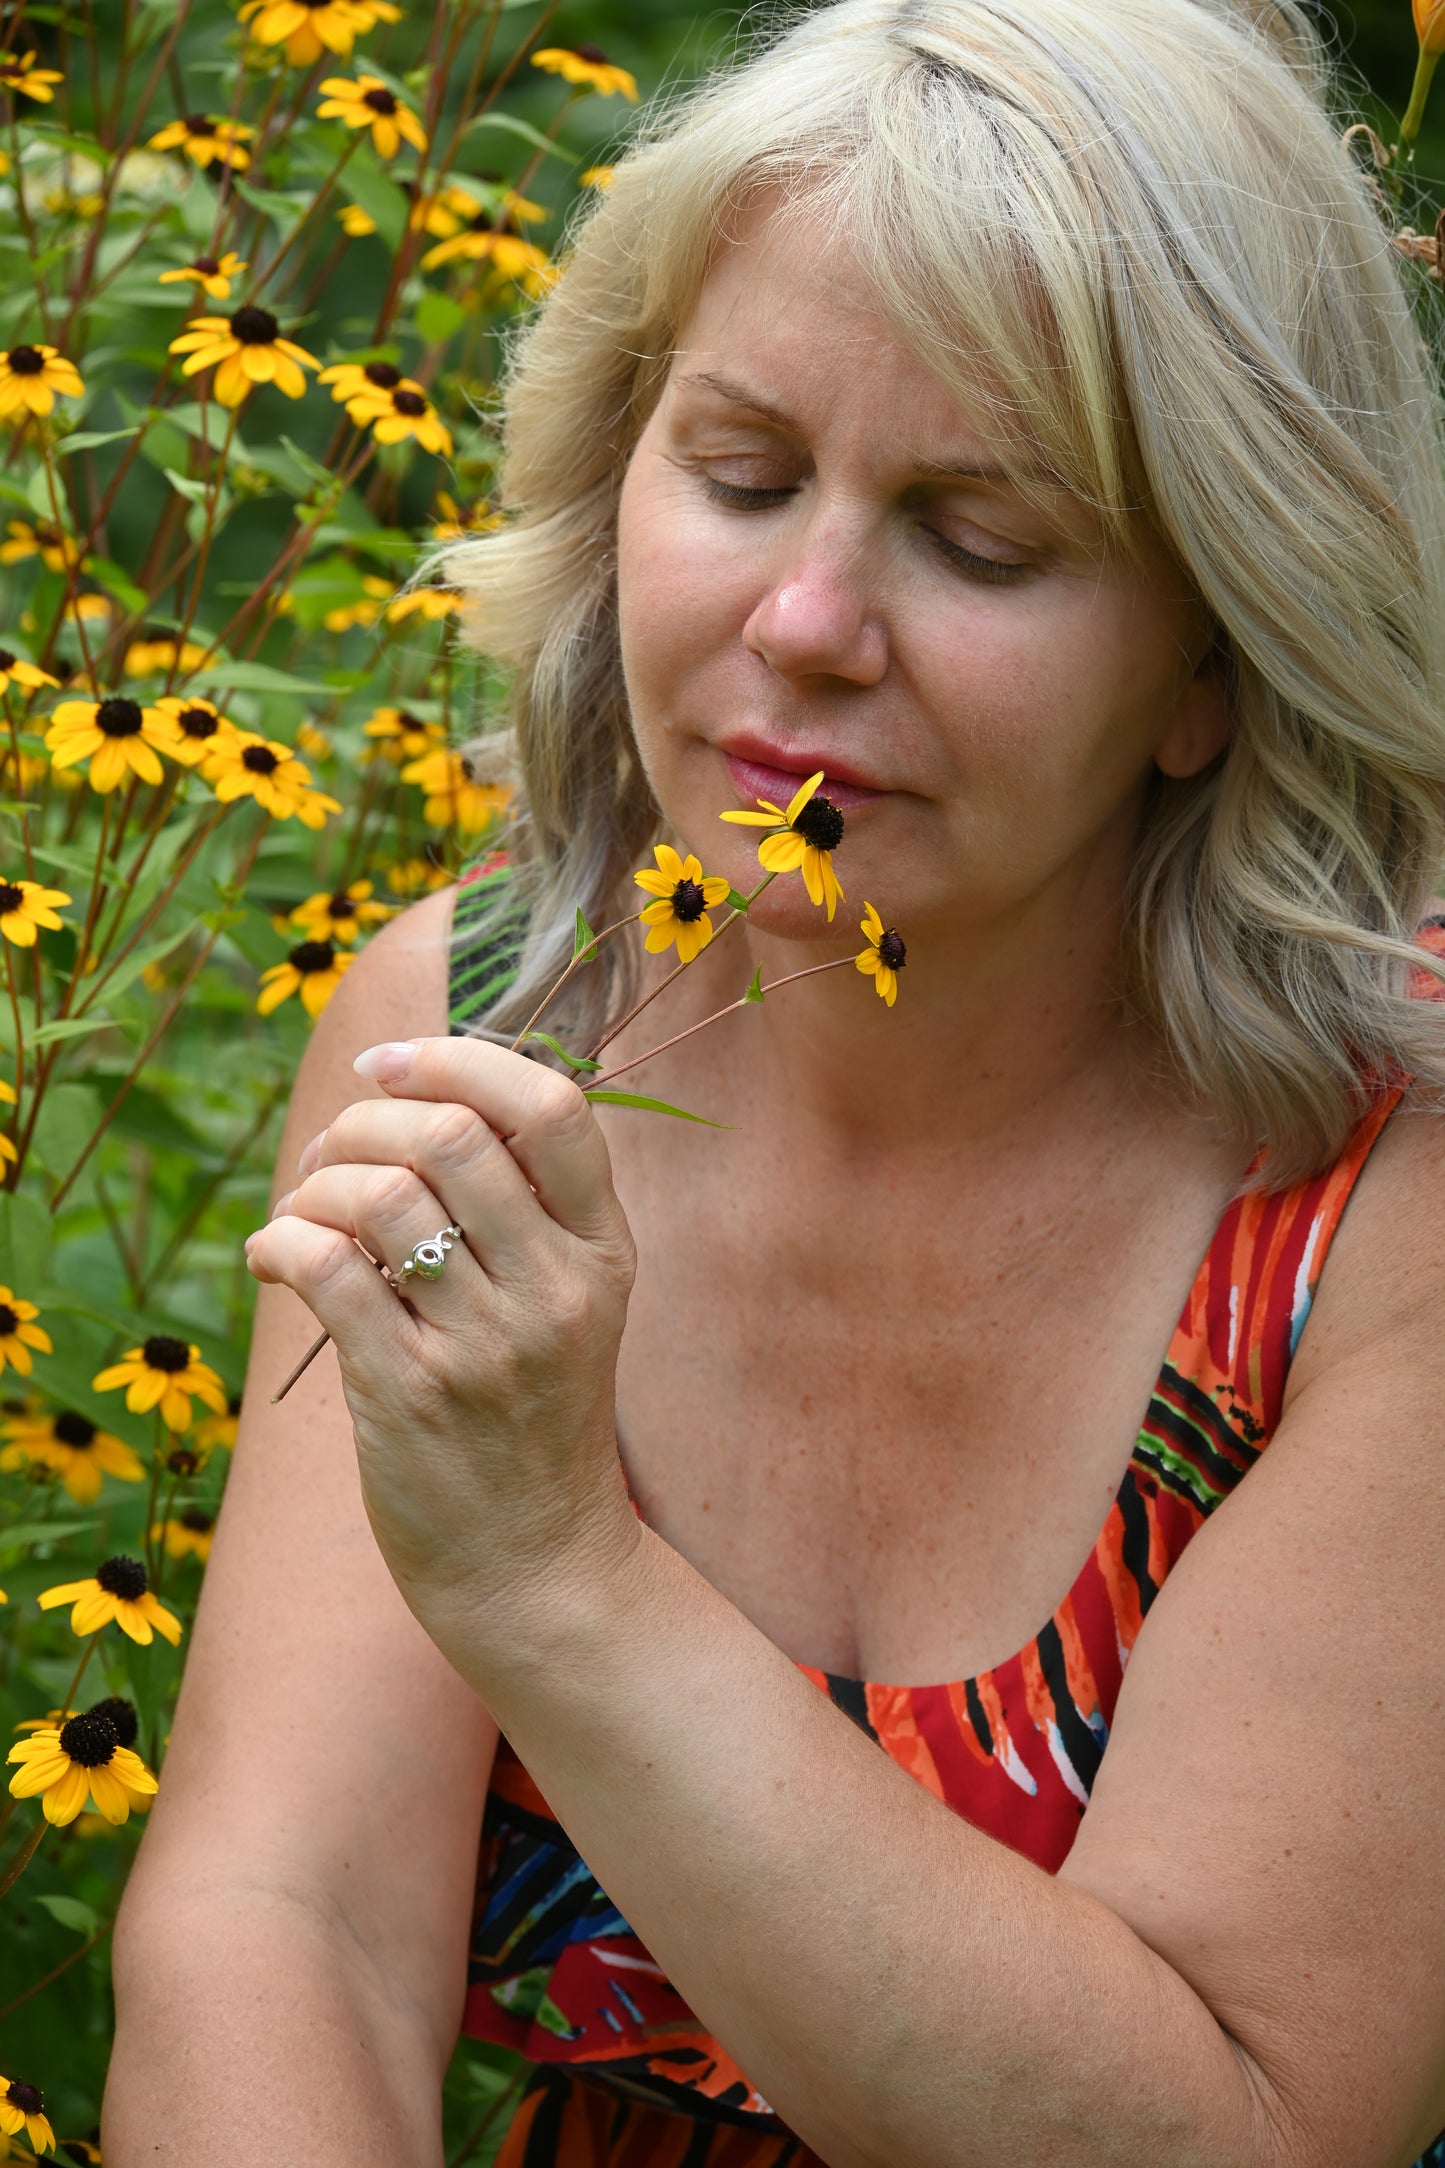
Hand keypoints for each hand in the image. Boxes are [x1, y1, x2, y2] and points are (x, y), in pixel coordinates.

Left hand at [243, 1037, 640, 1654]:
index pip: (552, 1108)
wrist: (536, 1564)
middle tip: (332, 1147)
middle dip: (363, 1120)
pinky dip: (279, 1242)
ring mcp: (486, 1346)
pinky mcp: (410, 1395)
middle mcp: (556, 1289)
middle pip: (449, 1136)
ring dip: (314, 1184)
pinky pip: (324, 1270)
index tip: (389, 1064)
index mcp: (605, 1249)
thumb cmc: (534, 1416)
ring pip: (378, 1198)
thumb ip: (525, 1204)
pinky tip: (274, 1257)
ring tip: (303, 1212)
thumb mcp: (572, 1302)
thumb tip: (422, 1088)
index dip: (458, 1060)